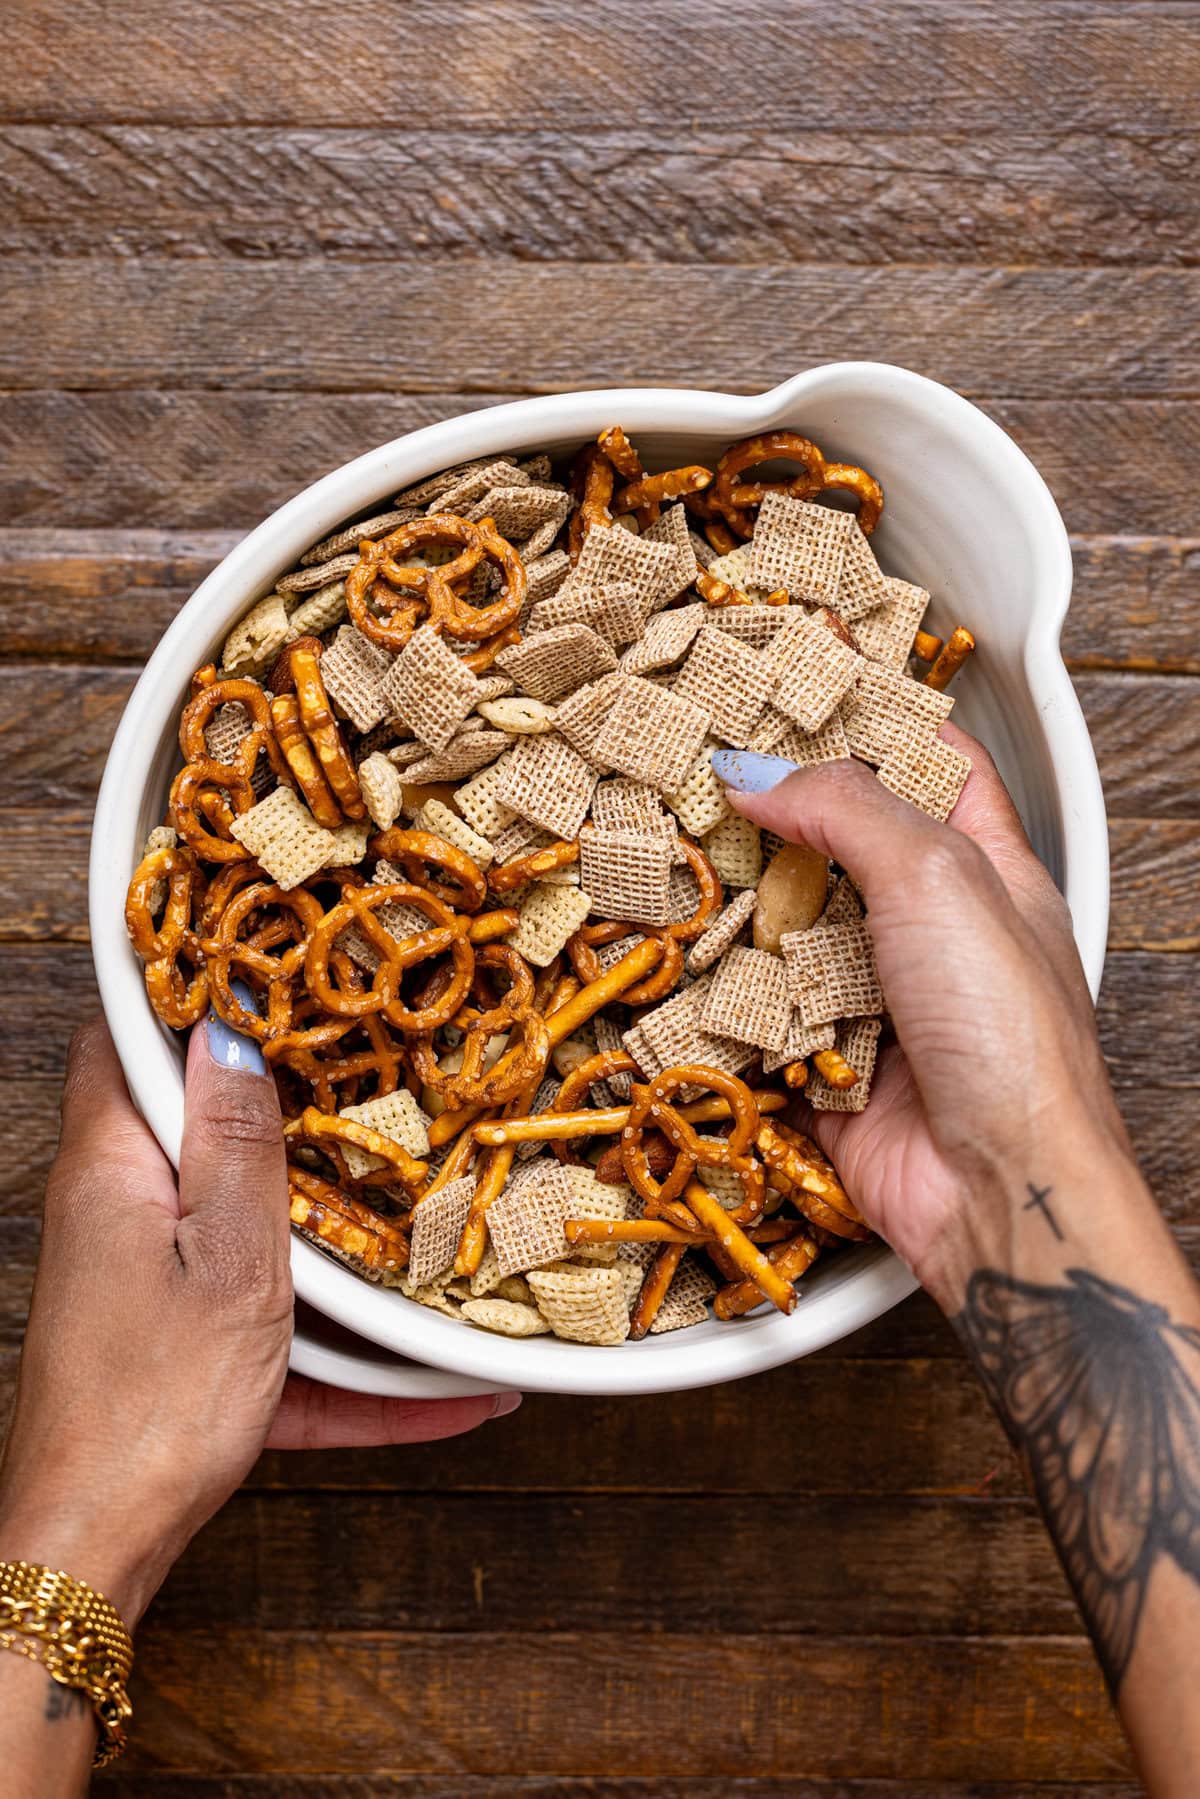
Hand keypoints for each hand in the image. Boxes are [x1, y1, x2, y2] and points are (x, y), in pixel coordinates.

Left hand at [0, 1018, 515, 1626]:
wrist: (93, 1551)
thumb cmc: (154, 1406)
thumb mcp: (227, 1261)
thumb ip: (237, 1148)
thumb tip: (231, 1033)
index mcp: (115, 1168)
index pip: (122, 1039)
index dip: (182, 992)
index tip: (263, 960)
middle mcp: (115, 1213)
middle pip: (194, 1128)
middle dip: (281, 1104)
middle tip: (374, 1072)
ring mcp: (143, 1284)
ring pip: (246, 1231)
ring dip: (333, 1241)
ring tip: (426, 1218)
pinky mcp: (174, 1350)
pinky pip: (270, 1333)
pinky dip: (342, 1358)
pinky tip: (448, 1395)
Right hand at [717, 726, 1135, 1299]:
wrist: (997, 1188)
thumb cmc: (1006, 1030)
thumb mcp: (938, 877)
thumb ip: (844, 809)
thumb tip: (755, 772)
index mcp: (983, 869)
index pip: (932, 766)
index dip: (870, 722)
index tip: (792, 692)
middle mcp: (929, 931)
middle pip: (841, 850)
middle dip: (773, 821)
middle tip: (695, 778)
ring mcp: (876, 1000)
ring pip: (789, 936)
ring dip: (736, 912)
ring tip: (663, 860)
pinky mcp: (827, 1068)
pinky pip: (759, 1022)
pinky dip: (722, 1001)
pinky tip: (672, 965)